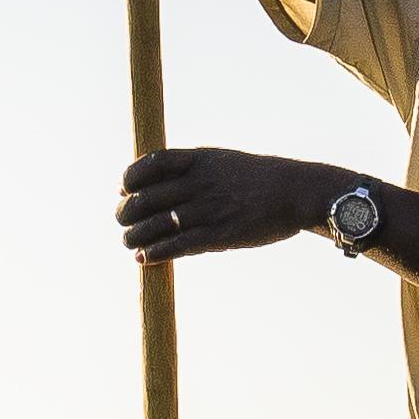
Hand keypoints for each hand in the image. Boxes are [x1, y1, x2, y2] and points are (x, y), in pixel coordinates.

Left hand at [119, 149, 344, 261]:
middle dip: (125, 212)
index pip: (149, 164)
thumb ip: (193, 169)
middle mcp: (199, 183)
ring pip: (156, 225)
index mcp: (199, 160)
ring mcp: (208, 210)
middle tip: (121, 221)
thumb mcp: (223, 162)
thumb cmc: (259, 179)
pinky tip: (144, 259)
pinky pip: (177, 245)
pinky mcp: (219, 236)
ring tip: (129, 243)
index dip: (130, 178)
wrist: (296, 192)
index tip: (123, 188)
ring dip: (134, 237)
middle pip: (145, 197)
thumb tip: (163, 182)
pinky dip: (156, 253)